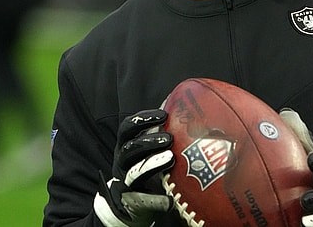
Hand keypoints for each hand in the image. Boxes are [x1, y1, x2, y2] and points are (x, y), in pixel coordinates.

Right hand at [94, 109, 174, 226]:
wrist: (130, 202)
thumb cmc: (145, 167)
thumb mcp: (149, 149)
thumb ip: (162, 133)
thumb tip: (189, 110)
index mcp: (126, 146)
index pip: (128, 128)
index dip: (143, 119)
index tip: (163, 115)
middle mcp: (123, 162)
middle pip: (130, 149)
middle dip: (148, 142)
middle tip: (169, 138)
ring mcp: (126, 181)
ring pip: (135, 172)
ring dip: (152, 164)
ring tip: (170, 159)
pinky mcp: (133, 201)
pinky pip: (143, 200)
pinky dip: (156, 200)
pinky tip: (169, 200)